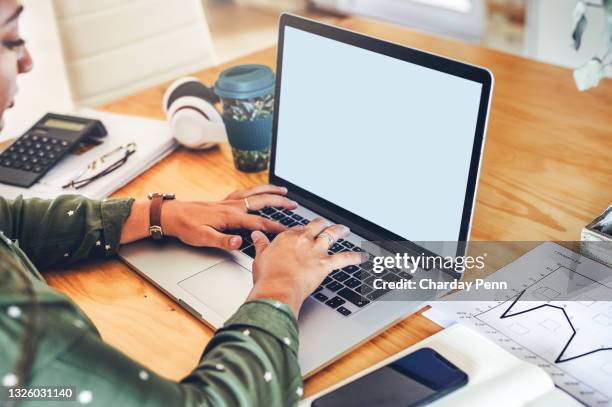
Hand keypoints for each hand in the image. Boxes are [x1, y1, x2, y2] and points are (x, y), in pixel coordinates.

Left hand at [161, 184, 297, 248]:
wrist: (171, 215)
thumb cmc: (186, 227)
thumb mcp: (203, 238)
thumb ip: (222, 241)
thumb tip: (239, 242)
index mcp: (231, 216)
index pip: (259, 222)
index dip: (276, 227)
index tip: (288, 231)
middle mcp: (232, 206)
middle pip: (262, 201)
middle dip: (280, 201)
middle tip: (294, 204)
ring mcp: (228, 201)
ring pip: (255, 192)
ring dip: (270, 190)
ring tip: (284, 190)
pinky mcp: (223, 200)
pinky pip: (244, 191)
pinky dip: (255, 188)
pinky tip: (258, 190)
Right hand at [247, 218, 366, 315]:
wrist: (277, 288)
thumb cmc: (267, 276)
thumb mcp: (260, 256)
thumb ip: (260, 243)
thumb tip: (256, 234)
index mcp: (287, 237)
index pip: (298, 228)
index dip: (302, 230)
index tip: (304, 231)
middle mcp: (303, 240)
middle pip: (317, 226)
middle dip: (323, 224)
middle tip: (326, 225)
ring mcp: (316, 251)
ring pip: (332, 235)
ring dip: (340, 231)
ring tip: (346, 230)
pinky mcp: (325, 264)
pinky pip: (345, 258)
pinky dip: (355, 257)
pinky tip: (364, 256)